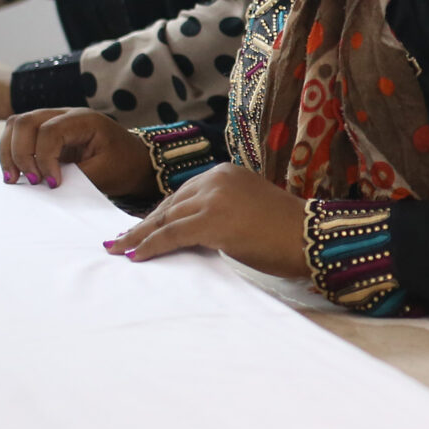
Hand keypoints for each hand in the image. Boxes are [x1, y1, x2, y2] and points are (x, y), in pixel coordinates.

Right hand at [0, 107, 152, 198]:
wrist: (133, 161)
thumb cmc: (123, 166)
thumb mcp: (105, 174)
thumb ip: (75, 177)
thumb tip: (44, 184)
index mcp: (84, 119)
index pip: (49, 131)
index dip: (44, 159)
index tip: (52, 184)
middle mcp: (65, 114)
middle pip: (25, 121)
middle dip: (19, 153)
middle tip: (29, 181)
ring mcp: (53, 119)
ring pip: (16, 124)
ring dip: (10, 152)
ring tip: (14, 179)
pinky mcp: (45, 131)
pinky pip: (18, 134)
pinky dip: (12, 152)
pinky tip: (16, 173)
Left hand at [104, 163, 310, 280]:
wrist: (311, 238)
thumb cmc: (286, 233)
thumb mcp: (248, 211)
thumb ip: (219, 212)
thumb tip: (188, 232)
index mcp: (226, 173)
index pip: (182, 194)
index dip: (158, 214)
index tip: (139, 229)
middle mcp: (218, 178)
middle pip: (170, 204)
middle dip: (143, 225)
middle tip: (118, 240)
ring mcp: (214, 197)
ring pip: (166, 219)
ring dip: (138, 236)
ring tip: (118, 249)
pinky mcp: (212, 220)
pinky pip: (171, 235)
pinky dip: (150, 246)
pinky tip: (134, 255)